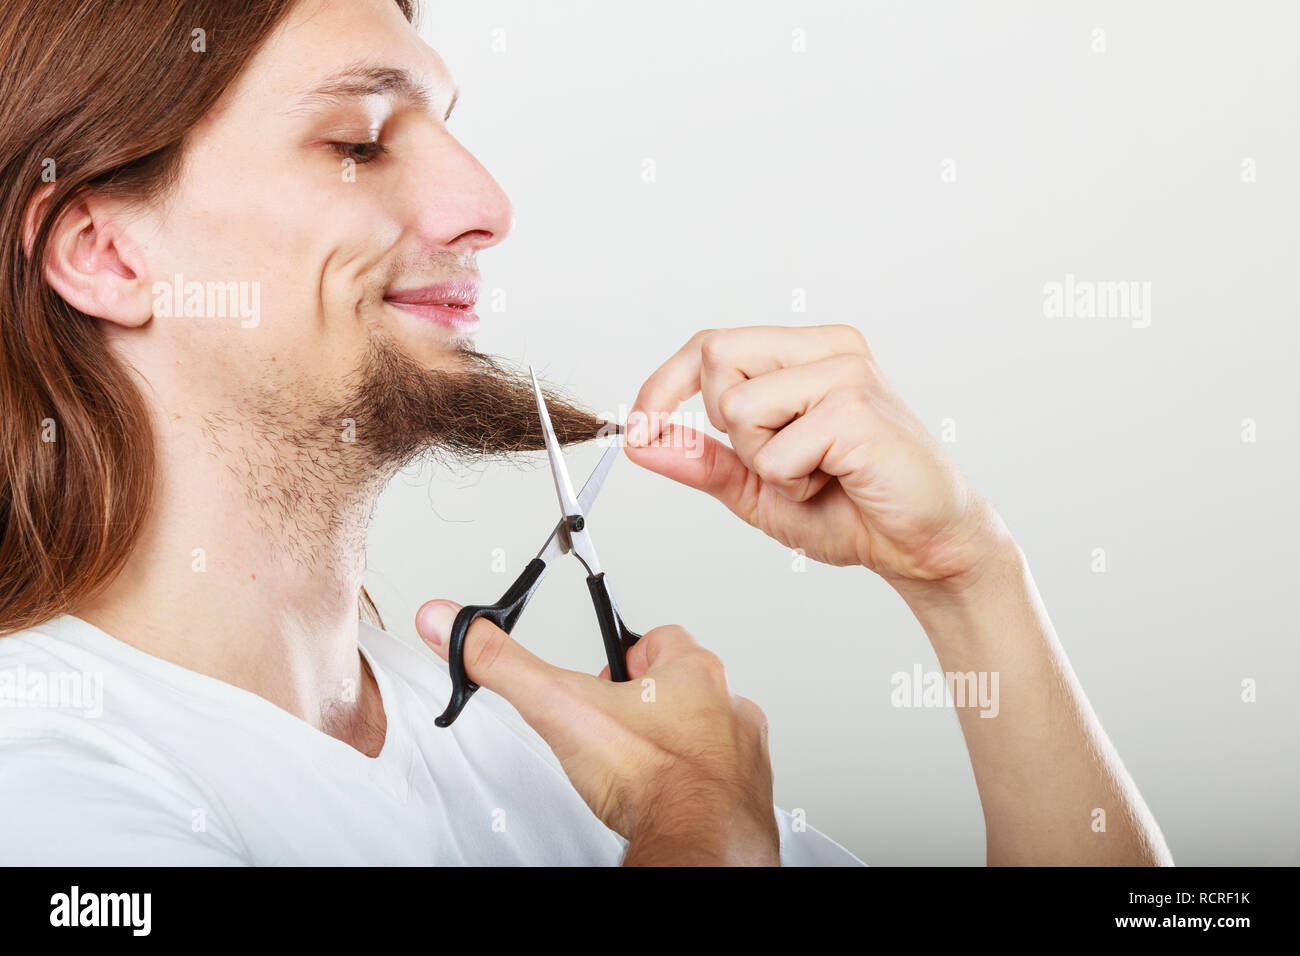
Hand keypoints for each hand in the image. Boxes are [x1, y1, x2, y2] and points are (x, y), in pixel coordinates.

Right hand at [415, 601, 779, 865]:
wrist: (698, 839)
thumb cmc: (650, 775)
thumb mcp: (559, 706)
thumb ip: (503, 663)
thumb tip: (454, 625)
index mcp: (692, 671)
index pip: (660, 638)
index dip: (625, 653)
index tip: (604, 671)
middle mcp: (727, 704)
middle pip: (684, 685)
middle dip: (647, 702)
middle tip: (613, 725)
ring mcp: (741, 751)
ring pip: (705, 732)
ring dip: (675, 742)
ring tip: (638, 765)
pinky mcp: (747, 795)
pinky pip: (721, 779)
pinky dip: (695, 784)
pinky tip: (666, 798)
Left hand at [624, 325, 1011, 589]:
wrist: (928, 546)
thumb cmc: (855, 510)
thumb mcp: (760, 486)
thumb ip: (703, 461)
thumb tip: (642, 441)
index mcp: (808, 353)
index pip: (712, 342)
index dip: (664, 383)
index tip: (638, 425)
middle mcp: (829, 348)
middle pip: (717, 358)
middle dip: (727, 428)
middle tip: (781, 462)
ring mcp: (846, 371)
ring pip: (737, 406)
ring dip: (762, 461)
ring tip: (816, 474)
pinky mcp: (856, 408)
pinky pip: (774, 449)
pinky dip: (791, 482)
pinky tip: (837, 483)